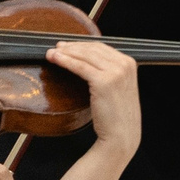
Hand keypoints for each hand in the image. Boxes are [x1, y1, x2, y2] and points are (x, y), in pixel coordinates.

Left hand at [45, 40, 140, 156]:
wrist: (121, 134)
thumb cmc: (116, 115)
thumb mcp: (116, 87)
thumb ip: (108, 72)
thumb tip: (87, 62)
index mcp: (130, 63)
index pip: (102, 47)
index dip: (81, 45)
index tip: (67, 46)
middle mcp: (125, 64)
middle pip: (92, 49)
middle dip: (71, 47)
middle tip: (55, 48)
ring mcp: (116, 72)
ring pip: (85, 55)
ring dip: (65, 52)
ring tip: (50, 53)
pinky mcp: (104, 81)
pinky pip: (80, 67)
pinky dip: (65, 61)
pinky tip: (54, 59)